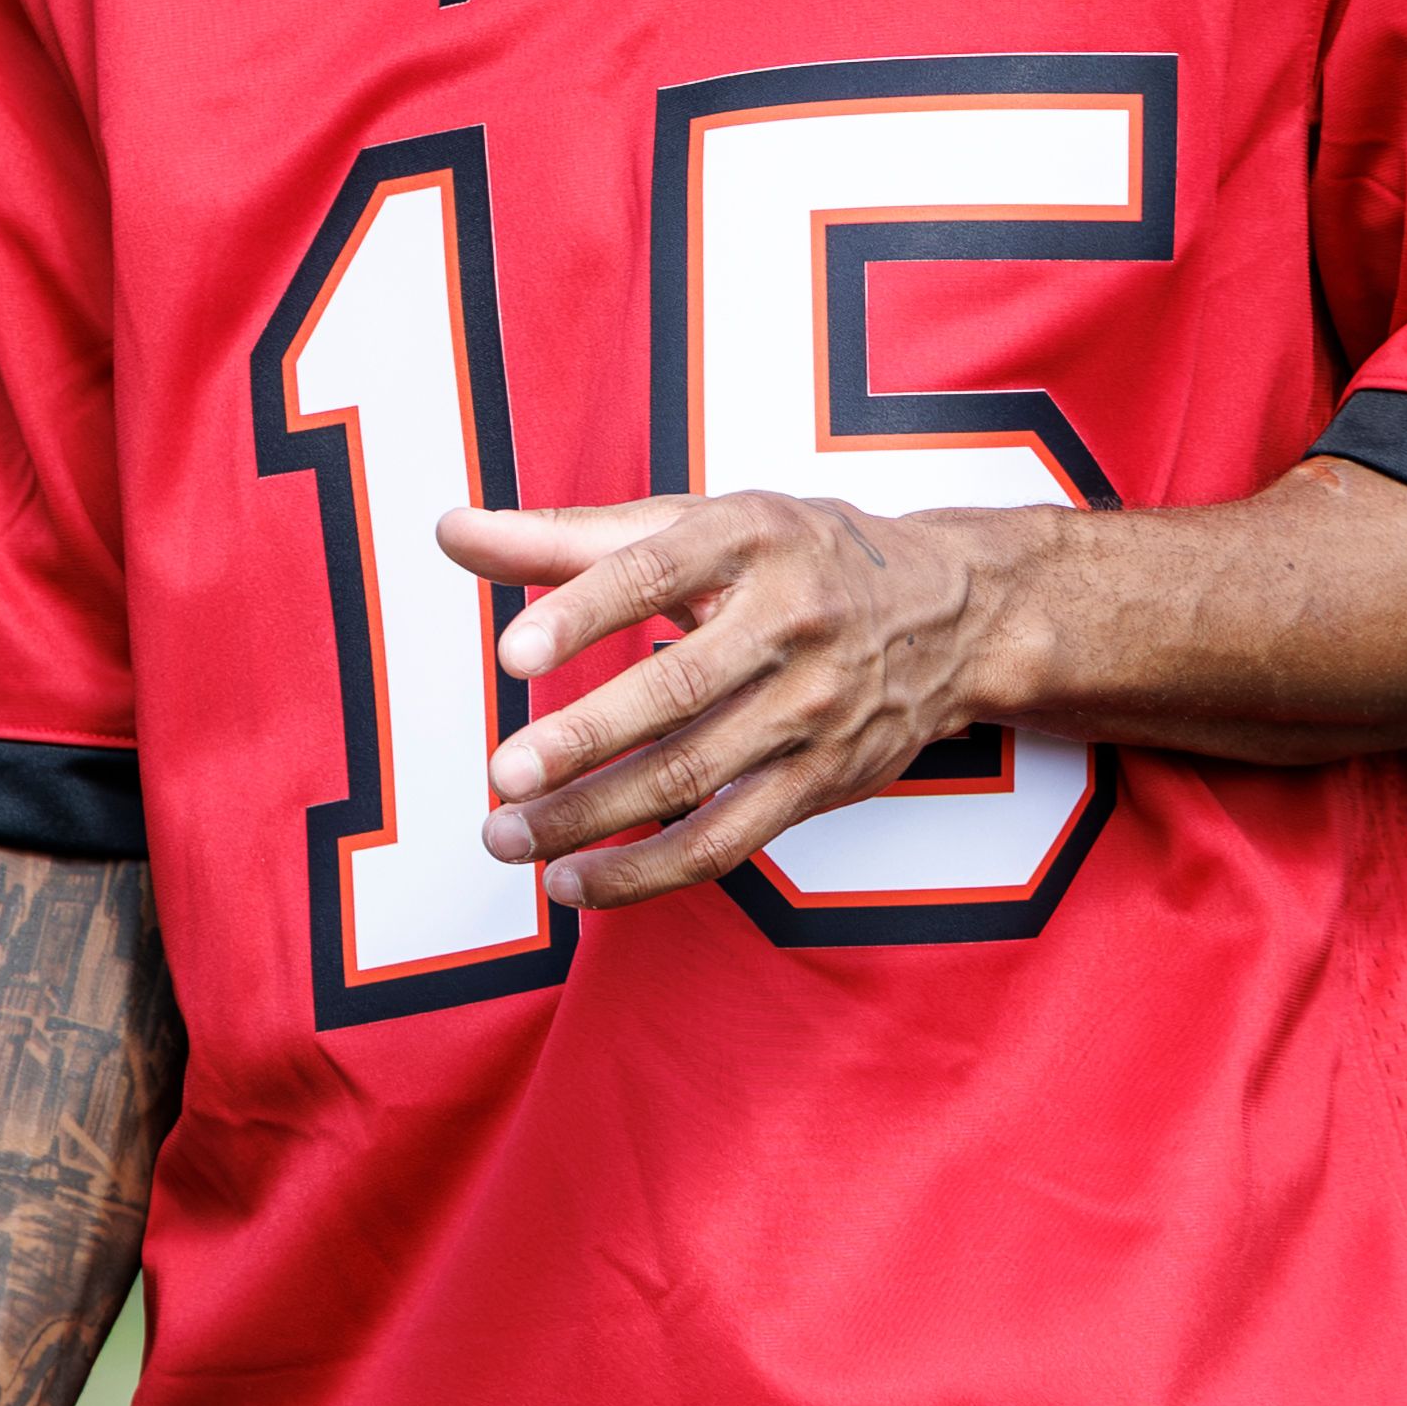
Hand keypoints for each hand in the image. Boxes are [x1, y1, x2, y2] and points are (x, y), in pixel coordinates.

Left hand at [446, 494, 1018, 906]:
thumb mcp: (699, 523)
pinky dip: (646, 869)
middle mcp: (792, 620)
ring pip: (696, 774)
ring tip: (508, 836)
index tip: (511, 653)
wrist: (956, 615)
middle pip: (679, 688)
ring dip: (596, 817)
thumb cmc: (796, 557)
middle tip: (502, 774)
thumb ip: (568, 538)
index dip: (584, 613)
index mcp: (752, 536)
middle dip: (585, 738)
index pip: (658, 571)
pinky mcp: (824, 780)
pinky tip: (573, 882)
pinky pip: (727, 840)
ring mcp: (815, 707)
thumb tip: (451, 531)